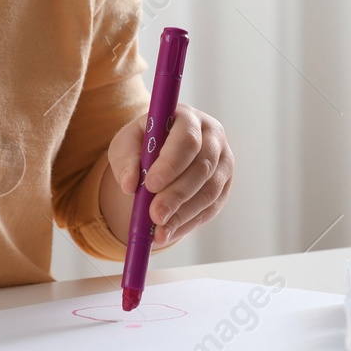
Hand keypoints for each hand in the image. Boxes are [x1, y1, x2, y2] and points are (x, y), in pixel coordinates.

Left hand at [107, 103, 233, 245]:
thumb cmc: (143, 145)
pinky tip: (169, 232)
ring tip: (159, 230)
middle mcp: (213, 137)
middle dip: (177, 194)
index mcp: (188, 118)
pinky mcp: (224, 186)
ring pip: (210, 191)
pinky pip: (211, 208)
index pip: (187, 139)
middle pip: (202, 167)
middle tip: (154, 215)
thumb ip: (125, 160)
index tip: (150, 184)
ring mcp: (223, 162)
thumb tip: (129, 185)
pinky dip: (189, 222)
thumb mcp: (126, 145)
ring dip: (183, 213)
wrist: (159, 154)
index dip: (171, 163)